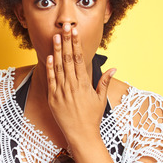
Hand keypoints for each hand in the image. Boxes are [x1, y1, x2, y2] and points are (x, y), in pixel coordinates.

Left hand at [46, 24, 115, 149]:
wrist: (81, 135)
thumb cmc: (92, 118)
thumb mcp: (101, 99)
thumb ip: (104, 82)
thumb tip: (114, 67)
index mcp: (84, 84)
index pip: (79, 59)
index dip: (76, 44)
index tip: (75, 32)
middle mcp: (72, 86)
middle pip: (68, 59)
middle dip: (66, 41)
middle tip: (65, 27)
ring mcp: (61, 92)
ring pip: (58, 67)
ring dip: (56, 51)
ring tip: (56, 36)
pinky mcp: (53, 99)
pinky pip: (51, 80)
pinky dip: (49, 68)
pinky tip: (49, 57)